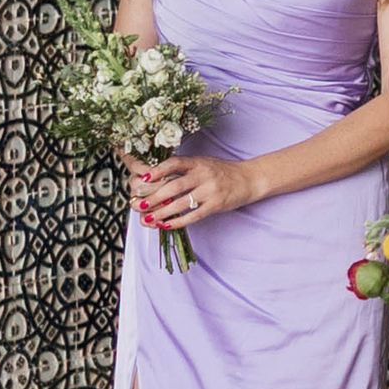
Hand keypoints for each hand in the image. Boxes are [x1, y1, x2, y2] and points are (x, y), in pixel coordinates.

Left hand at [132, 155, 252, 229]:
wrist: (249, 179)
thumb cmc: (221, 172)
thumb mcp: (203, 164)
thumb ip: (183, 170)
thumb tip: (155, 181)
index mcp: (198, 162)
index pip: (175, 163)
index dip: (158, 171)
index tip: (143, 179)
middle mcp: (203, 175)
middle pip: (174, 187)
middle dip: (154, 198)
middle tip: (138, 205)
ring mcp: (210, 191)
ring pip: (181, 204)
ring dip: (161, 213)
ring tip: (147, 220)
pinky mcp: (216, 205)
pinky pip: (193, 216)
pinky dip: (178, 222)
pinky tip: (166, 225)